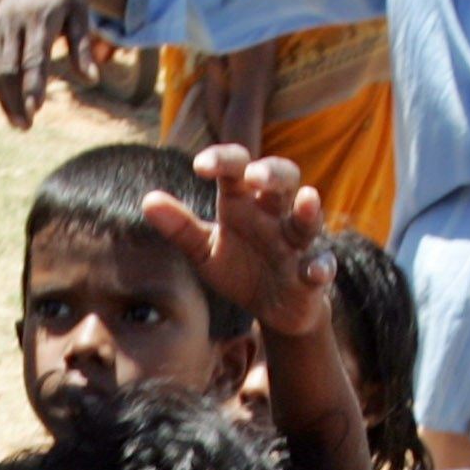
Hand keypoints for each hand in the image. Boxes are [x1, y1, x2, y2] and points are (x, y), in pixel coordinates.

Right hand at [0, 0, 94, 127]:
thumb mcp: (81, 15)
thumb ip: (82, 48)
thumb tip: (92, 80)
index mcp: (41, 16)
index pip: (33, 58)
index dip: (32, 86)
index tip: (35, 112)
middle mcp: (16, 20)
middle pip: (9, 69)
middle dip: (16, 100)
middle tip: (27, 126)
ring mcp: (0, 24)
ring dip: (5, 99)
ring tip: (18, 121)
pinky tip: (7, 102)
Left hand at [143, 146, 337, 338]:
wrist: (273, 308)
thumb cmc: (239, 268)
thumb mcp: (205, 251)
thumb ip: (180, 228)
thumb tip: (147, 200)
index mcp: (246, 204)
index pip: (237, 171)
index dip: (223, 162)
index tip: (200, 166)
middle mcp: (276, 215)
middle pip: (283, 180)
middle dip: (272, 174)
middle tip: (255, 175)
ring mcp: (297, 243)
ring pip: (308, 220)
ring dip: (309, 211)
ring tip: (307, 199)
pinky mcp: (312, 274)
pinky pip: (322, 266)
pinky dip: (321, 268)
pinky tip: (315, 272)